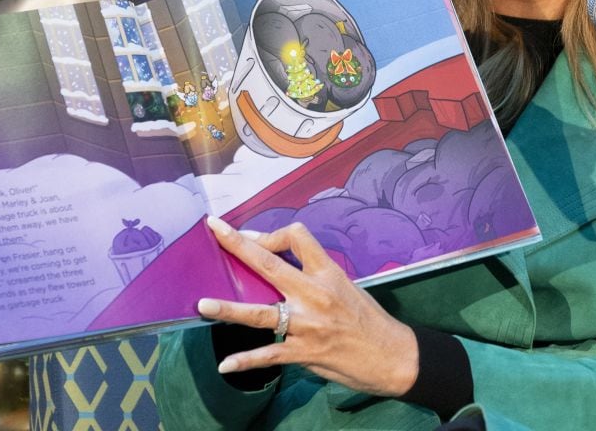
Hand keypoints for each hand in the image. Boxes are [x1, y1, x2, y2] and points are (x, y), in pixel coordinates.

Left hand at [198, 215, 419, 396]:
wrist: (393, 356)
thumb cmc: (369, 320)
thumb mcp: (346, 286)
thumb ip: (314, 276)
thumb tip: (280, 269)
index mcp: (328, 272)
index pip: (296, 236)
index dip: (271, 233)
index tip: (255, 239)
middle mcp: (315, 294)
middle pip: (269, 264)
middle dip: (238, 245)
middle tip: (215, 229)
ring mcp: (307, 325)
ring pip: (259, 313)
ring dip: (228, 308)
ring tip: (202, 305)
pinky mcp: (304, 352)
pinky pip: (268, 355)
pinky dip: (244, 361)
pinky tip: (225, 365)